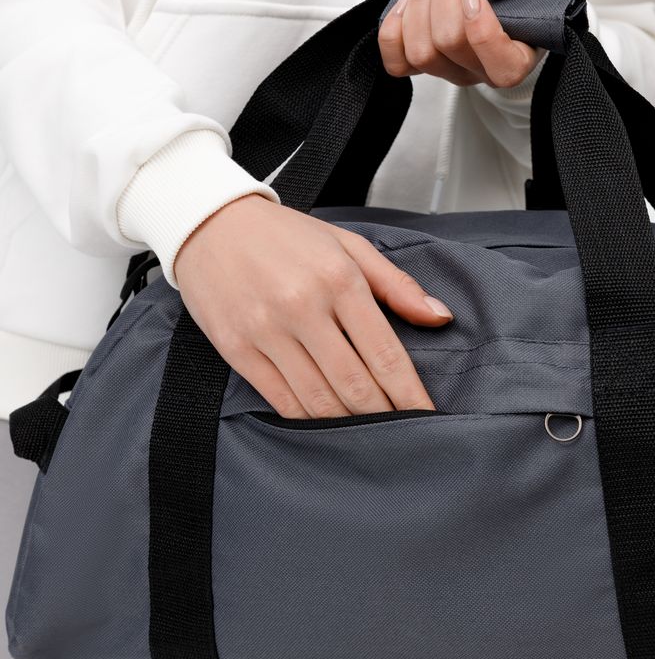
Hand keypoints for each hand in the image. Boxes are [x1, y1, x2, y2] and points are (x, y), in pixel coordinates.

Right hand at [174, 193, 454, 418]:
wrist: (209, 223)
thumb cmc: (284, 235)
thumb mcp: (348, 245)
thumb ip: (397, 285)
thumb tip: (440, 318)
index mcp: (338, 279)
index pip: (385, 353)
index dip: (410, 394)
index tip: (426, 416)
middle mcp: (303, 306)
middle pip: (355, 384)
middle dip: (384, 417)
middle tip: (402, 434)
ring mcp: (267, 331)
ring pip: (318, 399)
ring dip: (348, 425)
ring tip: (368, 435)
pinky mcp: (237, 349)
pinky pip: (280, 399)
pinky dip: (307, 419)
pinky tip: (325, 426)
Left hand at [377, 0, 560, 87]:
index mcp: (515, 60)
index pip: (501, 68)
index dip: (480, 27)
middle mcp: (480, 73)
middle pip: (448, 44)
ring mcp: (450, 71)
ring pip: (420, 51)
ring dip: (422, 4)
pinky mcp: (424, 65)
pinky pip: (397, 62)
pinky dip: (394, 28)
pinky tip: (409, 4)